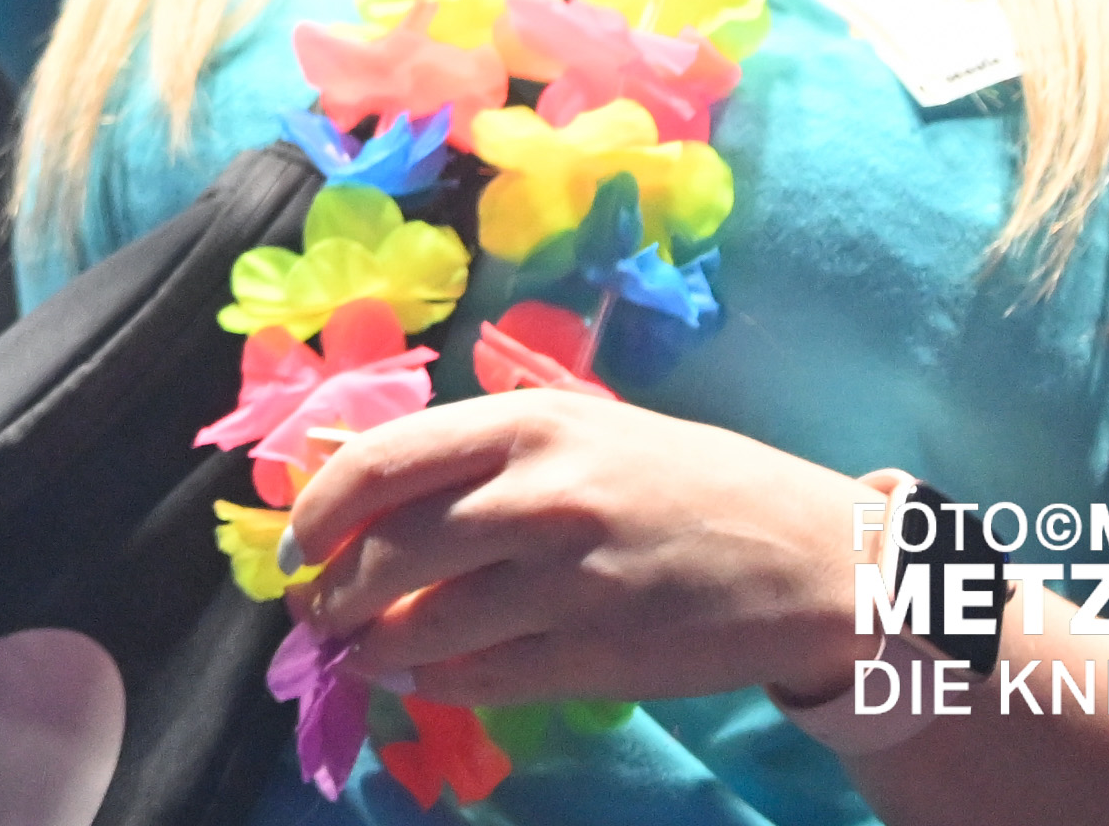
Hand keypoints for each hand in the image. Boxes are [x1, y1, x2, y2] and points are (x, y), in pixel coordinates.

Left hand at [281, 391, 872, 710]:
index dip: (319, 510)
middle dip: (334, 591)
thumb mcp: (589, 426)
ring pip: (428, 625)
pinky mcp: (599, 655)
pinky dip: (439, 681)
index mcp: (527, 428)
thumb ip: (493, 443)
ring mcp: (569, 583)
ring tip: (355, 650)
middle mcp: (539, 498)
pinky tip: (422, 677)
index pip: (381, 464)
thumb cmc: (694, 482)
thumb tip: (381, 471)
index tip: (295, 542)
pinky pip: (488, 677)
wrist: (813, 558)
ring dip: (373, 645)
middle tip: (315, 611)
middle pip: (392, 553)